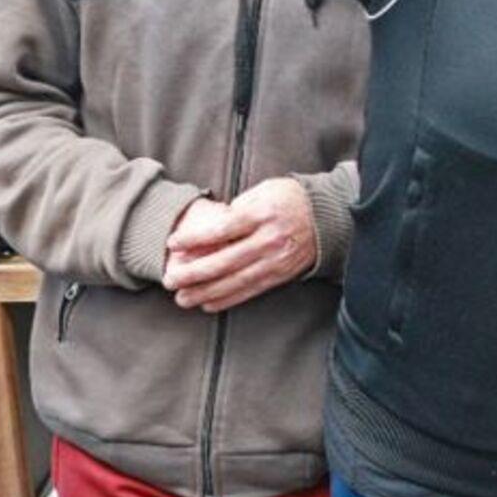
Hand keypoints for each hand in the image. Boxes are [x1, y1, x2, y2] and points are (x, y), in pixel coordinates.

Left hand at [162, 178, 317, 312]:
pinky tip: (207, 304)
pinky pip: (250, 290)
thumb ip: (235, 211)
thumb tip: (205, 234)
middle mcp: (269, 239)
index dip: (194, 239)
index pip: (222, 229)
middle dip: (193, 273)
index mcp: (262, 214)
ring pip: (235, 280)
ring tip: (182, 299)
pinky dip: (227, 299)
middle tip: (170, 280)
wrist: (327, 215)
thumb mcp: (261, 192)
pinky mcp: (281, 274)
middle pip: (225, 260)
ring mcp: (276, 259)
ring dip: (205, 292)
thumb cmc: (288, 198)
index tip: (172, 244)